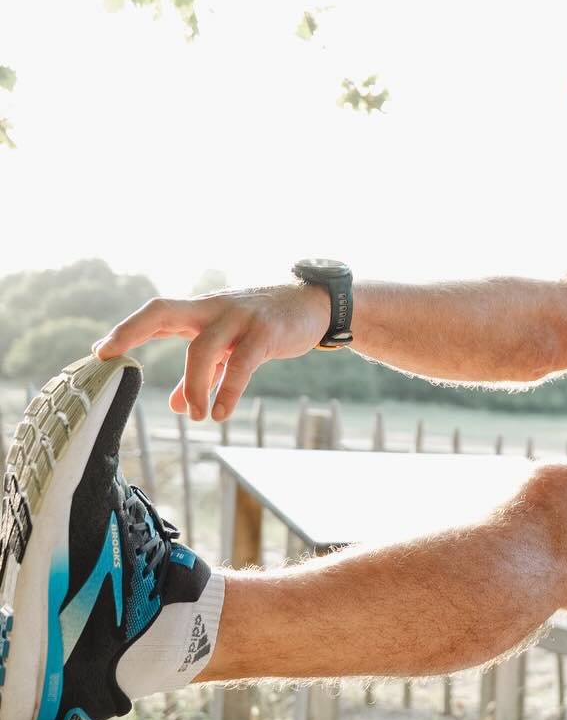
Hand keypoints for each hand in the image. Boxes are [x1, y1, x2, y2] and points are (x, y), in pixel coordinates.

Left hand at [96, 284, 332, 421]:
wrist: (314, 304)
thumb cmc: (264, 324)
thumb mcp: (229, 348)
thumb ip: (203, 374)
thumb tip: (178, 405)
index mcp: (199, 311)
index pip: (154, 315)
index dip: (125, 331)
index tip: (98, 354)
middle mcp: (211, 308)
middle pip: (162, 311)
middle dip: (132, 330)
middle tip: (109, 357)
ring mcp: (238, 318)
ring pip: (202, 347)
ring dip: (193, 384)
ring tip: (194, 414)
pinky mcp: (265, 333)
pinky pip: (242, 364)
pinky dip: (227, 390)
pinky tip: (219, 412)